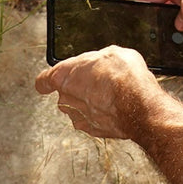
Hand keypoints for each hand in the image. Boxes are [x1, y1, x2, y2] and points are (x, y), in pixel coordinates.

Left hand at [34, 45, 159, 139]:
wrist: (139, 105)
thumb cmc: (122, 76)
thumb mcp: (111, 53)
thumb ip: (97, 61)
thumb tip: (100, 63)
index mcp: (63, 76)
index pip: (43, 81)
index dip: (49, 80)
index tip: (52, 81)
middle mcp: (65, 99)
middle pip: (66, 93)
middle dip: (80, 88)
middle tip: (99, 81)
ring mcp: (78, 117)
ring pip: (80, 108)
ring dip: (91, 102)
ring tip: (112, 94)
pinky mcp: (93, 130)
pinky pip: (93, 120)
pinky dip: (102, 115)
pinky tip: (117, 107)